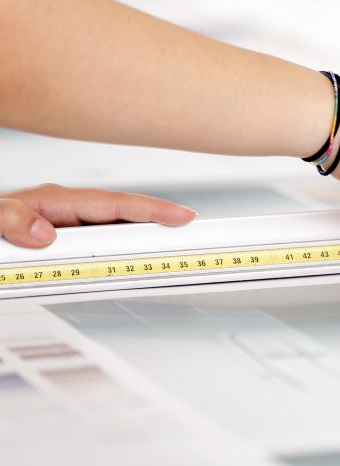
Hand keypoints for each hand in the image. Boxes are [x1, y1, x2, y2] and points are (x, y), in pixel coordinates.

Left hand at [0, 184, 195, 247]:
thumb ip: (11, 219)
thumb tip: (44, 233)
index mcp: (57, 201)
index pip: (116, 204)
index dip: (152, 210)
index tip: (182, 216)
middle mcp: (69, 211)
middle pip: (127, 218)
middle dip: (162, 225)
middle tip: (195, 238)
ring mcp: (72, 226)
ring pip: (118, 234)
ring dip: (145, 242)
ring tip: (174, 254)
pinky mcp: (70, 243)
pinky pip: (104, 248)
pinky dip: (124, 255)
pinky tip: (137, 264)